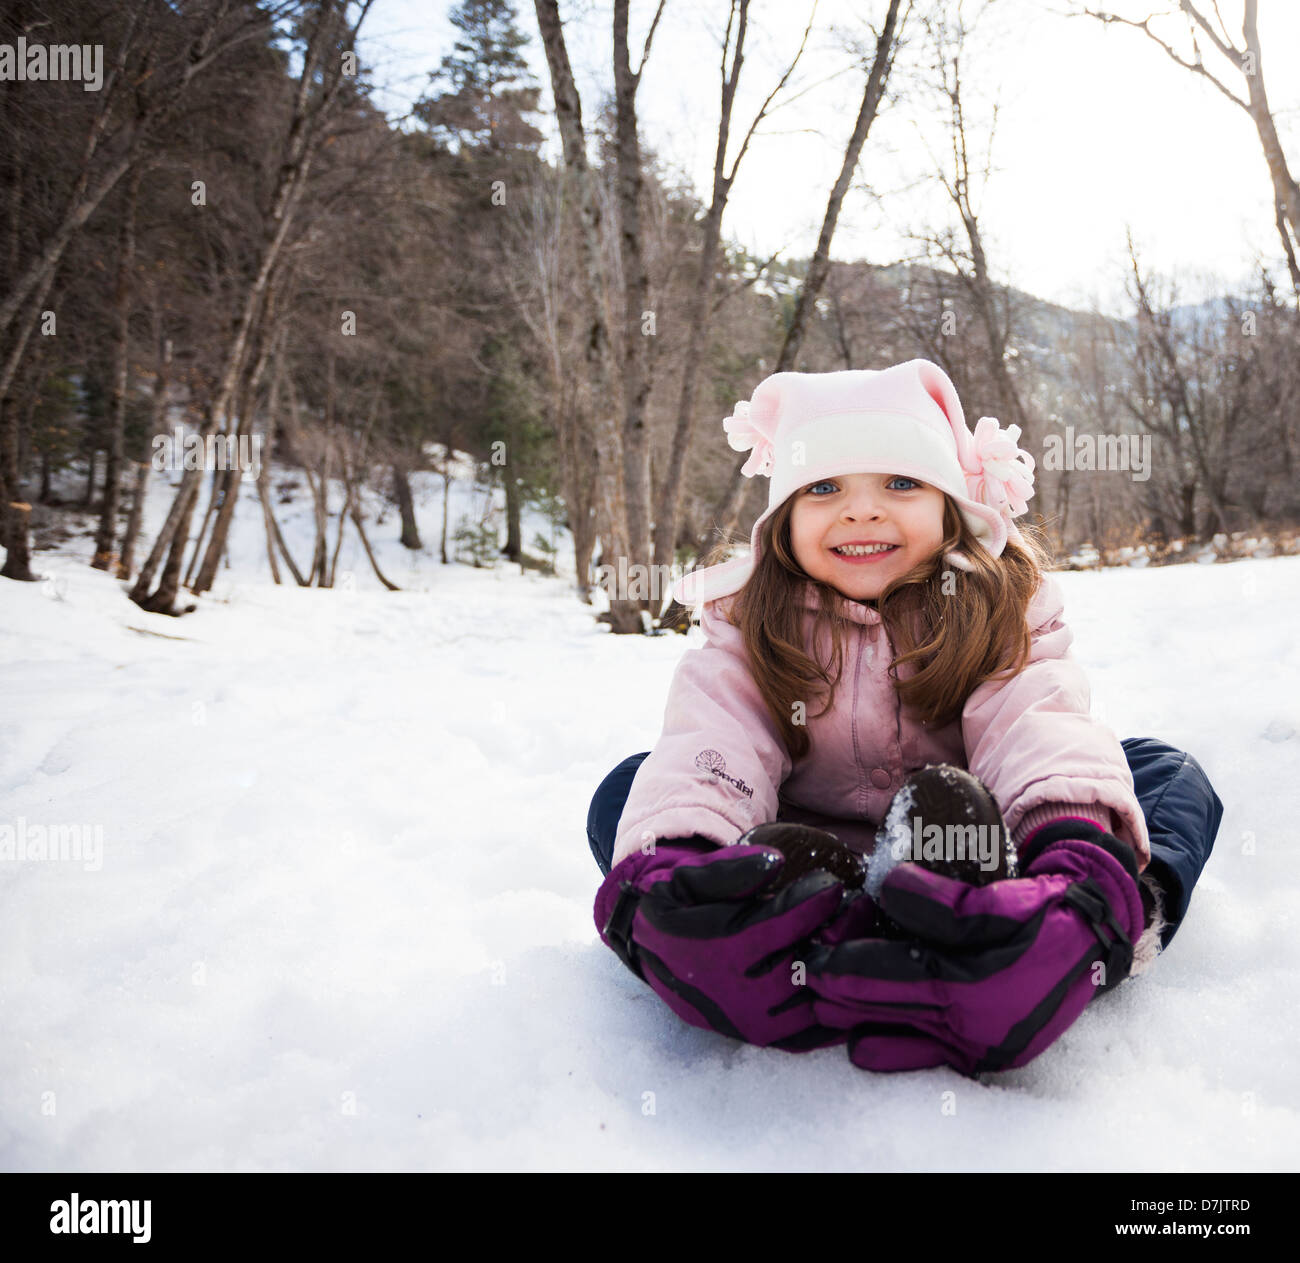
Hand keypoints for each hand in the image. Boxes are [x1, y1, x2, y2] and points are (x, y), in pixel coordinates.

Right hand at [594, 824, 853, 1050]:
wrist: (653, 954)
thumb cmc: (678, 908)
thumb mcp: (687, 879)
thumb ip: (728, 870)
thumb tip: (776, 862)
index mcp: (718, 949)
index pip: (782, 924)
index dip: (815, 899)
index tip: (834, 881)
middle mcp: (738, 993)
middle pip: (809, 963)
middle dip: (842, 931)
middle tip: (860, 905)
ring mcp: (755, 1022)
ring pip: (819, 1000)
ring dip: (845, 967)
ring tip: (861, 935)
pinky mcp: (766, 1039)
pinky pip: (816, 1032)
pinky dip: (841, 1008)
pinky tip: (854, 976)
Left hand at [802, 820, 1143, 1075]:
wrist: (1093, 938)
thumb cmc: (1042, 911)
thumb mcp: (994, 898)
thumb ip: (940, 900)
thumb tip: (888, 888)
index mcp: (976, 986)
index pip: (894, 976)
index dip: (847, 967)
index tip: (812, 958)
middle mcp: (976, 1026)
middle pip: (891, 1010)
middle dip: (843, 995)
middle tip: (803, 982)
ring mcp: (982, 1046)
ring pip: (906, 1035)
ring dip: (862, 1021)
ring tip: (822, 1008)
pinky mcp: (988, 1054)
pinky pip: (932, 1057)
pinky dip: (897, 1048)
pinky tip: (864, 1046)